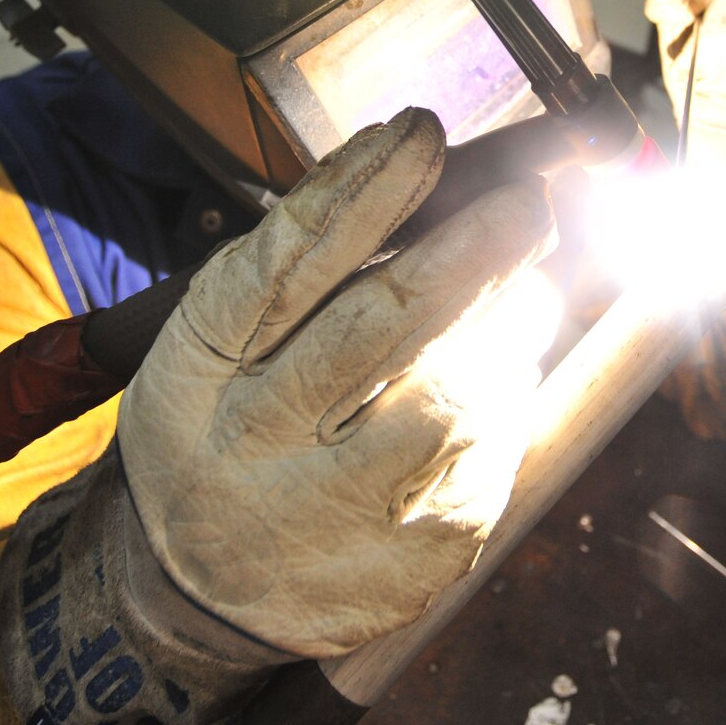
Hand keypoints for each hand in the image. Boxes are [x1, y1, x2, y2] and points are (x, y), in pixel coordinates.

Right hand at [120, 107, 555, 657]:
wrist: (202, 592)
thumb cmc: (229, 429)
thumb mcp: (215, 345)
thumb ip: (297, 266)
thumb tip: (412, 163)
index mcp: (200, 371)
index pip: (284, 265)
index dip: (359, 190)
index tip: (417, 132)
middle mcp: (255, 444)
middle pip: (377, 328)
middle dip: (469, 251)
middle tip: (525, 204)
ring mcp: (330, 514)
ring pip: (449, 398)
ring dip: (508, 327)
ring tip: (523, 292)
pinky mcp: (405, 562)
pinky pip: (485, 458)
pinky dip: (507, 402)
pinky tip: (501, 380)